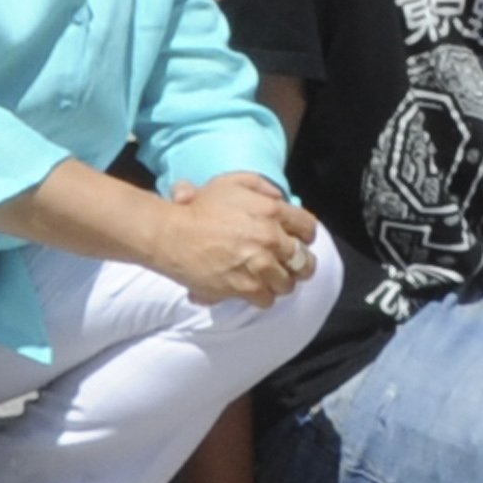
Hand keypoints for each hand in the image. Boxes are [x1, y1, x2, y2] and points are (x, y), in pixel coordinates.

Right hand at [155, 173, 319, 307]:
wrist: (174, 235)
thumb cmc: (200, 207)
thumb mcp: (232, 182)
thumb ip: (262, 187)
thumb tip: (281, 198)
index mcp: (272, 210)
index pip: (308, 228)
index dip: (305, 236)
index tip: (298, 241)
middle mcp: (271, 238)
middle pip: (304, 260)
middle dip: (299, 264)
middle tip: (288, 265)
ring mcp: (260, 265)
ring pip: (288, 284)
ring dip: (280, 281)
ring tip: (268, 278)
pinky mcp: (246, 287)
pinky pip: (268, 299)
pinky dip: (262, 296)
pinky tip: (252, 288)